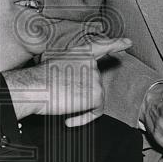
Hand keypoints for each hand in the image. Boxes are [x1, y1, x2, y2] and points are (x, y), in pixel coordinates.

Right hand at [3, 37, 131, 126]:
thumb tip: (74, 76)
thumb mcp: (53, 61)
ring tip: (63, 105)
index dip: (115, 44)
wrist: (34, 87)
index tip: (127, 43)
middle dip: (82, 94)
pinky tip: (69, 119)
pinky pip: (96, 111)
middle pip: (94, 83)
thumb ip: (70, 66)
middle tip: (63, 97)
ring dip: (81, 106)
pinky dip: (84, 118)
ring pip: (95, 98)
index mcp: (80, 53)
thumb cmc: (38, 79)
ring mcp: (95, 78)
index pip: (101, 46)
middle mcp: (91, 63)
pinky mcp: (97, 94)